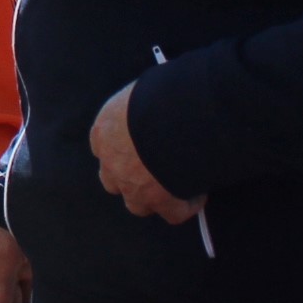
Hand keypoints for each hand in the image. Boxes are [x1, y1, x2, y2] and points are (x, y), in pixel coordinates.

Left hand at [91, 81, 198, 224]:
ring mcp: (135, 188)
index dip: (120, 147)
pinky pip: (174, 213)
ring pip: (137, 204)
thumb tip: (158, 102)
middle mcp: (113, 163)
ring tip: (174, 186)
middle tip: (152, 169)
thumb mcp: (143, 89)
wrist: (175, 119)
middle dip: (129, 177)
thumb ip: (143, 104)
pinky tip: (199, 195)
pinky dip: (186, 206)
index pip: (102, 145)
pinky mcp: (162, 202)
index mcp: (105, 131)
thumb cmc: (159, 93)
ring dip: (152, 197)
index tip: (137, 144)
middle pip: (113, 180)